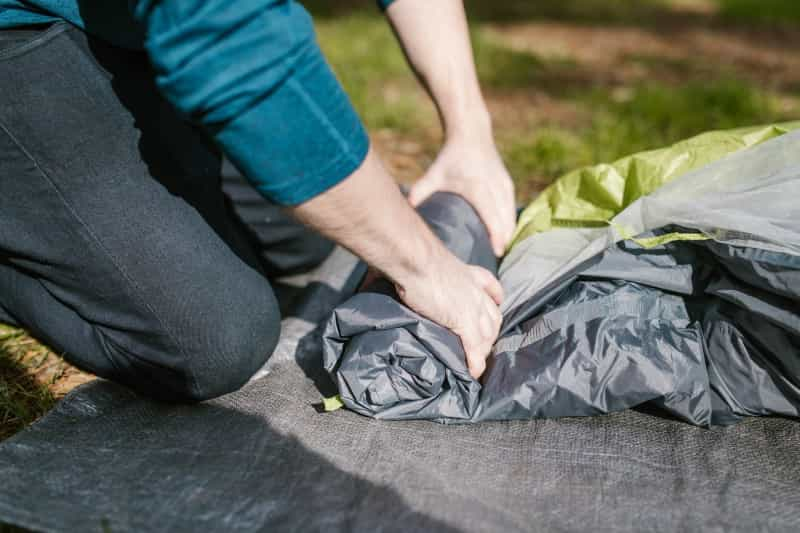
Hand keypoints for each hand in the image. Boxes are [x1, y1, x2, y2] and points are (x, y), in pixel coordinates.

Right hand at [394, 252, 502, 378]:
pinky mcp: (464, 322)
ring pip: (488, 334)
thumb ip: (422, 269)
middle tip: (484, 343)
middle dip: (492, 331)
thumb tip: (393, 272)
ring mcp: (472, 307)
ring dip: (484, 349)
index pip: (491, 288)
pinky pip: (475, 348)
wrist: (416, 259)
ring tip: (477, 361)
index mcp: (468, 273)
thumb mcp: (426, 260)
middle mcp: (475, 290)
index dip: (495, 299)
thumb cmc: (414, 255)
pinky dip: (476, 362)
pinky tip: (473, 372)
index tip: (496, 305)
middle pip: (494, 316)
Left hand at [408, 135, 515, 255]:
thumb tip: (405, 208)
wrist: (471, 133)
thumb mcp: (435, 174)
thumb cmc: (451, 156)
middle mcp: (495, 188)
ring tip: (502, 254)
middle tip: (497, 262)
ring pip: (511, 216)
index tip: (497, 253)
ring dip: (508, 234)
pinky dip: (510, 222)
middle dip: (503, 242)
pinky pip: (512, 208)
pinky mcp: (508, 184)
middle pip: (505, 221)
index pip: (492, 218)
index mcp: (479, 189)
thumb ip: (420, 192)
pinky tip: (507, 237)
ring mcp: (504, 186)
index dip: (497, 237)